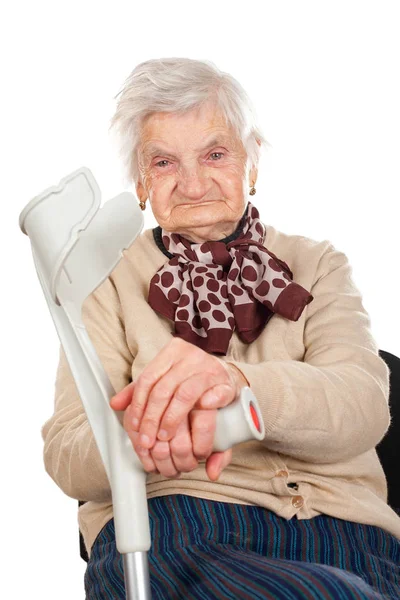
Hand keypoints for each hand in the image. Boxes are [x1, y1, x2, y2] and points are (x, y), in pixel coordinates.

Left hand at [110, 337, 246, 475]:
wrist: (227, 378)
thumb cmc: (193, 381)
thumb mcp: (165, 380)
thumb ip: (141, 391)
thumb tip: (115, 404)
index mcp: (172, 352)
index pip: (147, 379)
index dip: (138, 406)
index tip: (136, 426)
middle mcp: (191, 356)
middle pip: (162, 389)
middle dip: (151, 419)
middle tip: (149, 440)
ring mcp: (210, 368)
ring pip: (184, 394)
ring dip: (171, 420)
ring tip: (166, 437)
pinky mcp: (226, 383)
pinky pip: (214, 395)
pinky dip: (205, 407)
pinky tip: (196, 420)